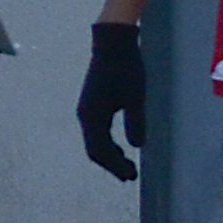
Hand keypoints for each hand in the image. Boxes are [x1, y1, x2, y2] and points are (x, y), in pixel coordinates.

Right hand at [75, 21, 142, 179]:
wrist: (113, 45)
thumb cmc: (126, 69)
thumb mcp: (135, 97)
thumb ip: (135, 122)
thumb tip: (137, 146)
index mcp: (92, 116)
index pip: (100, 151)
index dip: (115, 166)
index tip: (131, 176)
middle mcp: (85, 116)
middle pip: (94, 149)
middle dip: (112, 164)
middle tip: (130, 176)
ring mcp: (87, 111)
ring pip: (95, 141)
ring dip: (110, 155)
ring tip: (127, 166)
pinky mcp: (92, 105)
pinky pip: (97, 132)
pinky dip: (108, 143)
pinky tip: (122, 147)